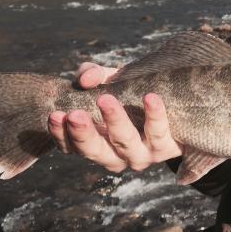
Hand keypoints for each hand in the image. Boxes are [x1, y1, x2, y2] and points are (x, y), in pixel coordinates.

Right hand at [48, 63, 182, 172]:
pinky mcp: (166, 148)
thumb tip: (86, 78)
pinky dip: (154, 115)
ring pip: (125, 143)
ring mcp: (141, 155)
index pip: (70, 146)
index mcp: (96, 145)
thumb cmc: (132, 95)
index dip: (60, 133)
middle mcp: (115, 156)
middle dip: (83, 133)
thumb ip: (94, 75)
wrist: (175, 108)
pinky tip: (150, 97)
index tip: (54, 114)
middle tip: (75, 113)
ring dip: (114, 121)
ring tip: (105, 99)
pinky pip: (159, 133)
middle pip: (95, 151)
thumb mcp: (109, 82)